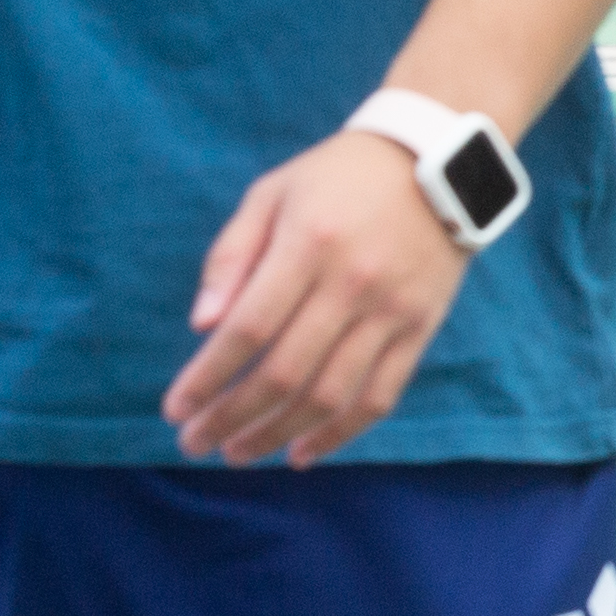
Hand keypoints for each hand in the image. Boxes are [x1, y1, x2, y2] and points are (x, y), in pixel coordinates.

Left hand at [165, 130, 475, 465]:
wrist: (440, 162)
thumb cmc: (337, 178)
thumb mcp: (273, 193)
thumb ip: (231, 256)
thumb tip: (201, 326)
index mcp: (309, 243)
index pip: (248, 329)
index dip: (207, 377)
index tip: (175, 409)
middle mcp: (352, 281)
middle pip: (284, 373)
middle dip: (231, 417)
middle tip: (195, 443)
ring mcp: (391, 309)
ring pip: (329, 395)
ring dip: (277, 434)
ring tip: (238, 453)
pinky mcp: (420, 327)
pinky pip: (380, 396)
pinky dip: (339, 434)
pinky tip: (302, 452)